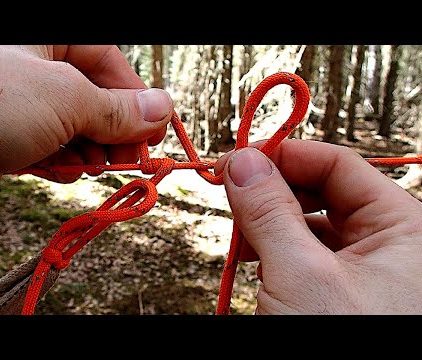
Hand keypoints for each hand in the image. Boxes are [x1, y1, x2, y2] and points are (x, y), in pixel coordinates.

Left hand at [0, 45, 172, 218]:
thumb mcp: (64, 99)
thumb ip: (117, 108)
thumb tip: (162, 108)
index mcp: (44, 38)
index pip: (106, 59)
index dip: (135, 96)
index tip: (156, 130)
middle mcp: (30, 67)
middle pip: (92, 97)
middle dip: (115, 130)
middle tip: (130, 160)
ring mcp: (16, 105)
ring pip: (73, 127)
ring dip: (91, 151)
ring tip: (94, 168)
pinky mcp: (3, 139)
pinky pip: (49, 148)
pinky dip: (63, 163)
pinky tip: (66, 173)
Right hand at [215, 139, 421, 313]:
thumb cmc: (346, 346)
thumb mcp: (299, 273)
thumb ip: (269, 210)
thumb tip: (244, 163)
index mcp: (404, 228)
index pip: (338, 164)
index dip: (286, 155)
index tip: (241, 158)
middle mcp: (389, 244)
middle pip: (322, 191)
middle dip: (273, 191)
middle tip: (233, 192)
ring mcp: (362, 269)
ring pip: (308, 222)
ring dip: (269, 223)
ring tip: (242, 236)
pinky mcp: (338, 290)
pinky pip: (303, 253)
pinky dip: (274, 250)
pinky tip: (255, 259)